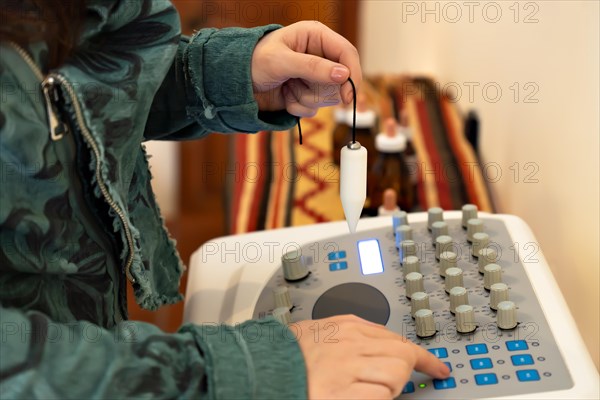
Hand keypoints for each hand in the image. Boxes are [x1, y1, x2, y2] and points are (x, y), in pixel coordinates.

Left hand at [251, 21, 361, 116]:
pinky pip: (315, 108)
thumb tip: (342, 75)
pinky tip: (285, 96)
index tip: (347, 97)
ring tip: (287, 88)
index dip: (352, 75)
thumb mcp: (281, 61)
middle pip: (341, 80)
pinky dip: (299, 107)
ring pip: (328, 97)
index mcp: (316, 37)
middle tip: (297, 88)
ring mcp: (315, 76)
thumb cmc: (253, 61)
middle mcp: (320, 55)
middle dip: (320, 90)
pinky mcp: (308, 93)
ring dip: (306, 99)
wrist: (236, 82)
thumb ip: (313, 67)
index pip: (347, 53)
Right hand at [294, 315, 450, 399]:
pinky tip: (355, 398)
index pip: (397, 338)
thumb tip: (377, 345)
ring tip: (361, 391)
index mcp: (347, 326)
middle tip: (385, 384)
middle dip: (403, 373)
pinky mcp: (343, 393)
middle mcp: (352, 342)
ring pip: (395, 376)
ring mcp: (348, 367)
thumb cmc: (285, 353)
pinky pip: (380, 397)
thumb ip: (349, 335)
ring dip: (387, 389)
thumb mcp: (320, 331)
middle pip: (402, 356)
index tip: (437, 368)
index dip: (422, 357)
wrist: (260, 368)